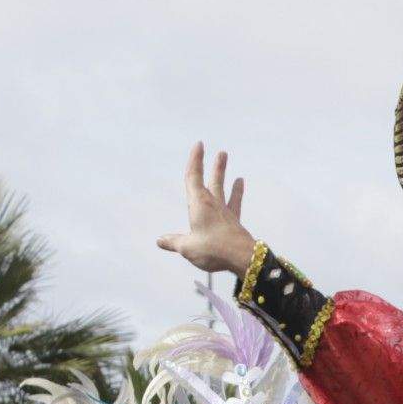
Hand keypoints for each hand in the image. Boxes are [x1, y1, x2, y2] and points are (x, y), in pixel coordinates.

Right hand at [157, 143, 257, 275]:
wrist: (242, 257)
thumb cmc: (213, 250)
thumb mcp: (188, 247)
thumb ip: (174, 242)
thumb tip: (160, 240)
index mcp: (198, 204)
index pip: (193, 177)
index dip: (195, 161)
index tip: (199, 145)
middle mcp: (212, 204)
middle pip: (212, 180)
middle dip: (213, 165)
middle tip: (220, 152)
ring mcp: (225, 212)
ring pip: (223, 187)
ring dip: (223, 172)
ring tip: (224, 157)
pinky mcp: (234, 221)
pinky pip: (235, 202)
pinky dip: (236, 192)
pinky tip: (240, 182)